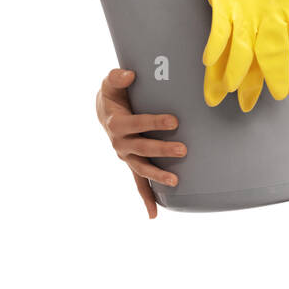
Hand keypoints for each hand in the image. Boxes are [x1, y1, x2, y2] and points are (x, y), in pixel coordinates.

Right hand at [95, 68, 186, 217]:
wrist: (104, 110)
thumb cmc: (114, 94)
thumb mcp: (111, 82)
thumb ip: (117, 77)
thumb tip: (129, 74)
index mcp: (116, 124)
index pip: (136, 124)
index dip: (153, 122)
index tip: (175, 121)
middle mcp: (120, 143)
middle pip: (141, 148)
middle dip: (161, 149)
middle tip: (183, 149)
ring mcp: (126, 156)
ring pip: (141, 168)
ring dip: (157, 176)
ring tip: (175, 181)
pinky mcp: (133, 163)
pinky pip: (138, 183)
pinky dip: (146, 198)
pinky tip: (154, 214)